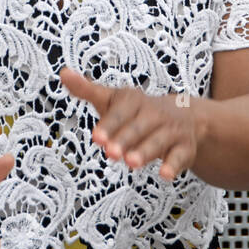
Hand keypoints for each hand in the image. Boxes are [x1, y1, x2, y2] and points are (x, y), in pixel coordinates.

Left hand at [60, 66, 199, 179]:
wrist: (185, 114)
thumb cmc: (138, 111)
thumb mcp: (113, 99)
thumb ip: (88, 90)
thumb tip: (63, 73)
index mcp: (134, 101)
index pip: (120, 113)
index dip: (109, 125)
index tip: (96, 138)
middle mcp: (154, 114)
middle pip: (138, 128)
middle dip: (124, 140)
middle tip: (111, 153)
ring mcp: (171, 130)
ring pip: (157, 141)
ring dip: (145, 152)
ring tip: (131, 163)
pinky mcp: (184, 148)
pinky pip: (179, 157)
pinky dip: (173, 166)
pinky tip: (165, 175)